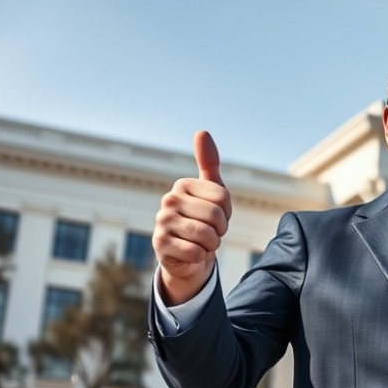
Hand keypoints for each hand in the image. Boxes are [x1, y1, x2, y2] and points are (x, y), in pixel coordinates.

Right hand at [152, 131, 232, 304]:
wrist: (187, 256)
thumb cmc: (202, 220)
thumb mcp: (211, 192)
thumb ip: (209, 163)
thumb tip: (202, 132)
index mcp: (183, 185)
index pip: (223, 198)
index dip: (227, 213)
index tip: (216, 218)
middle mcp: (169, 200)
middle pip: (216, 216)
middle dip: (220, 231)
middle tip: (210, 233)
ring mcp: (161, 222)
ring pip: (207, 235)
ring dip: (211, 245)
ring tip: (201, 243)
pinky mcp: (159, 244)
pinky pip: (196, 251)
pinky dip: (200, 256)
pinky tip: (191, 253)